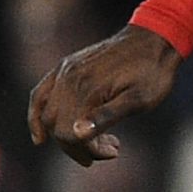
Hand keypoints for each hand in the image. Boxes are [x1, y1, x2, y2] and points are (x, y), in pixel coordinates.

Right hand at [27, 26, 177, 163]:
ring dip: (64, 135)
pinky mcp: (65, 67)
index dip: (88, 150)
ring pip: (47, 114)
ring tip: (92, 144)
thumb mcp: (141, 99)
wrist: (155, 39)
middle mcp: (69, 79)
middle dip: (78, 147)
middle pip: (57, 127)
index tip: (113, 152)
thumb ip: (108, 115)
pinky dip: (37, 115)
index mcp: (87, 89)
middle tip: (109, 151)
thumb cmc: (153, 73)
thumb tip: (78, 134)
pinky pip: (40, 94)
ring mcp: (64, 72)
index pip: (70, 134)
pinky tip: (41, 136)